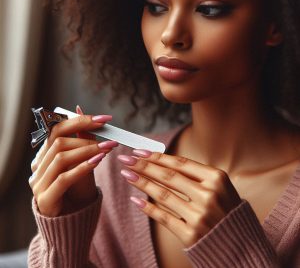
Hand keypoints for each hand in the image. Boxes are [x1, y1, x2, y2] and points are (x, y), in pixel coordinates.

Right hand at [29, 106, 117, 216]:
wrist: (70, 217)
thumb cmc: (77, 186)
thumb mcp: (81, 160)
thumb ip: (81, 139)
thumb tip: (81, 110)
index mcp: (44, 153)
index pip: (57, 129)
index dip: (80, 121)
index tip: (103, 119)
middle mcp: (38, 165)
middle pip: (59, 142)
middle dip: (87, 138)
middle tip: (110, 139)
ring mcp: (38, 182)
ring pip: (61, 158)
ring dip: (87, 151)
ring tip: (106, 149)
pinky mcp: (45, 198)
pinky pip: (63, 178)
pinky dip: (82, 168)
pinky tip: (98, 161)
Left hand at [117, 150, 240, 247]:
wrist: (244, 247)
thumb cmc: (228, 212)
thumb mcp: (220, 187)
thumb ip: (196, 176)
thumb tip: (162, 164)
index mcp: (217, 178)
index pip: (179, 163)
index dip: (157, 156)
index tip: (139, 151)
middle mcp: (209, 195)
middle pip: (168, 176)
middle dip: (143, 165)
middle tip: (126, 159)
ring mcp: (200, 215)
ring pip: (163, 195)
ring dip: (141, 183)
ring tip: (126, 174)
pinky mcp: (192, 235)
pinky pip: (164, 218)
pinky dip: (148, 208)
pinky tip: (136, 199)